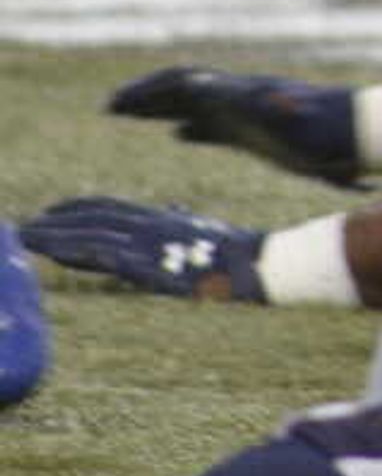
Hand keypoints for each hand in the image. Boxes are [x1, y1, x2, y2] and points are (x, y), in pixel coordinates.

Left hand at [27, 197, 265, 299]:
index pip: (112, 209)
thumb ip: (188, 221)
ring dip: (51, 235)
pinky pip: (99, 253)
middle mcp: (153, 225)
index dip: (78, 208)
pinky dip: (69, 248)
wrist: (263, 266)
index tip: (51, 212)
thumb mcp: (214, 234)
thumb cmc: (246, 255)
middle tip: (24, 225)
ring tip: (22, 235)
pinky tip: (47, 249)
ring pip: (89, 234)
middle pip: (94, 218)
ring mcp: (150, 242)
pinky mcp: (147, 262)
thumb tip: (176, 210)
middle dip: (57, 221)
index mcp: (166, 219)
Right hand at [105, 68, 362, 186]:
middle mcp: (242, 100)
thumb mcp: (299, 118)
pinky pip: (224, 128)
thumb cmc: (329, 130)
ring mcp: (250, 116)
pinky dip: (196, 129)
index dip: (154, 92)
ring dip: (163, 110)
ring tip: (129, 115)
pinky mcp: (264, 132)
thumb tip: (251, 92)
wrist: (360, 134)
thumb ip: (274, 106)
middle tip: (110, 107)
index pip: (189, 84)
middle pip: (185, 92)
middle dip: (146, 98)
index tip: (121, 102)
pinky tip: (179, 134)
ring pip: (198, 107)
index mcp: (242, 94)